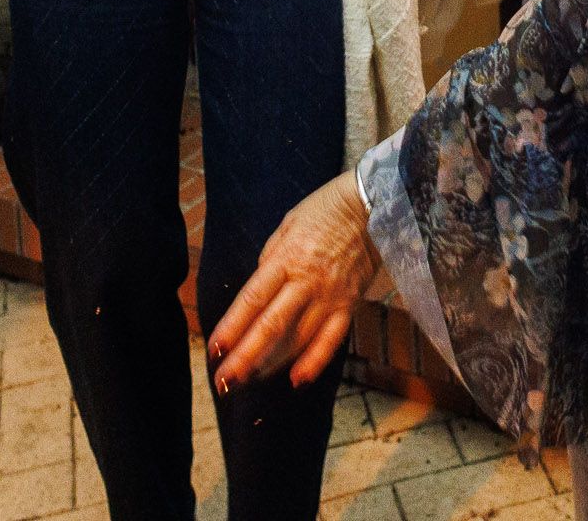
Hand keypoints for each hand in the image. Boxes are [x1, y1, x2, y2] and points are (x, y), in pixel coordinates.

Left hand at [205, 174, 378, 391]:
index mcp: (287, 259)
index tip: (215, 349)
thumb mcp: (287, 226)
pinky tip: (297, 380)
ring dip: (272, 363)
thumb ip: (270, 260)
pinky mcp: (351, 303)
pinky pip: (332, 338)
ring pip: (299, 338)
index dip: (233, 327)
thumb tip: (258, 293)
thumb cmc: (324, 211)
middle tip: (224, 381)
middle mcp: (307, 281)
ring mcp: (331, 295)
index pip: (253, 299)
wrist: (372, 205)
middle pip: (272, 325)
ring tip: (249, 382)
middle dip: (245, 356)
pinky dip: (315, 361)